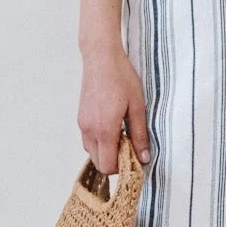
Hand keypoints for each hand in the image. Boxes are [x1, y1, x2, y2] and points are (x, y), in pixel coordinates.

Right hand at [77, 44, 152, 173]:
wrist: (100, 58)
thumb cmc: (121, 78)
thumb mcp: (137, 106)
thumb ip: (140, 135)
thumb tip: (144, 158)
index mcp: (104, 129)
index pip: (107, 166)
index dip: (122, 168)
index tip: (135, 158)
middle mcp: (89, 130)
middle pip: (98, 163)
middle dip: (114, 162)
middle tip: (130, 147)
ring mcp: (82, 124)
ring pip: (92, 152)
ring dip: (106, 152)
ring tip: (123, 135)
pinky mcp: (81, 118)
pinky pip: (89, 140)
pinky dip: (100, 142)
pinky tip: (113, 128)